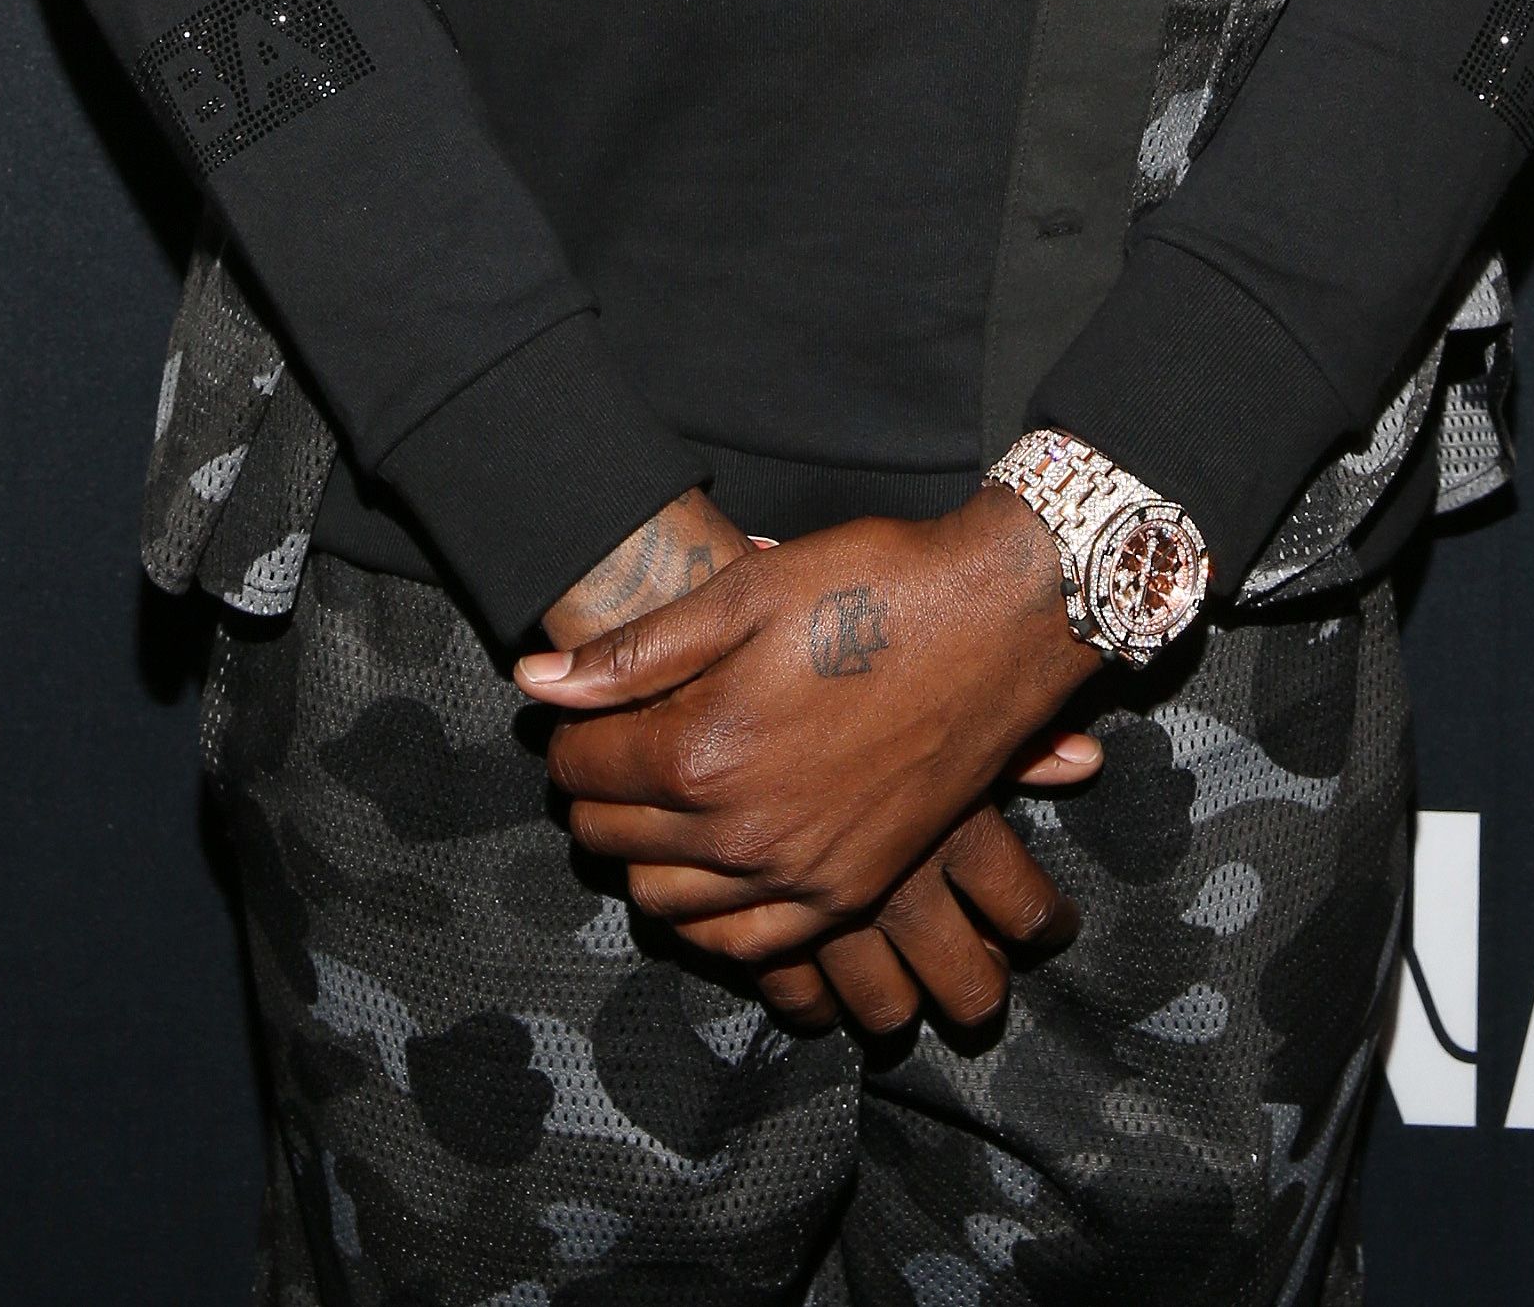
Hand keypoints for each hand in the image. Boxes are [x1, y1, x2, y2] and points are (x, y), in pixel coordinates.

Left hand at [520, 487, 1097, 1006]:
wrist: (996, 622)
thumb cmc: (871, 588)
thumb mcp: (744, 594)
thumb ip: (634, 652)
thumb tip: (537, 682)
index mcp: (703, 751)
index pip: (584, 768)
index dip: (572, 735)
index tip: (588, 711)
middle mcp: (743, 832)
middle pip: (614, 840)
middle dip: (597, 794)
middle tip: (615, 748)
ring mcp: (800, 875)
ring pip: (667, 903)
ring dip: (643, 857)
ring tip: (659, 802)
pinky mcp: (849, 892)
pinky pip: (747, 945)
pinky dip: (708, 917)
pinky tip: (712, 870)